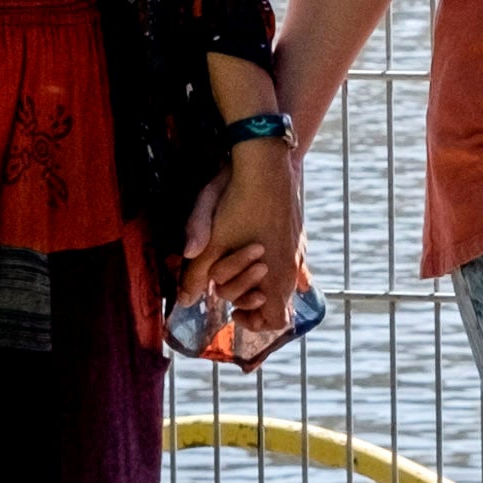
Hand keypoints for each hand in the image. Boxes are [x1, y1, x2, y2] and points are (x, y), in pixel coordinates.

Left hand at [181, 135, 309, 360]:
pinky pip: (289, 258)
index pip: (276, 322)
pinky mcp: (297, 231)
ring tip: (238, 263)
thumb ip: (196, 272)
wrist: (266, 159)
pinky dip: (273, 261)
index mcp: (276, 275)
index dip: (255, 323)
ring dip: (259, 279)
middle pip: (278, 302)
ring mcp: (297, 247)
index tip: (234, 309)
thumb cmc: (238, 199)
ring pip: (283, 280)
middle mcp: (292, 265)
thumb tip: (185, 299)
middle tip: (226, 283)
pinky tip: (257, 248)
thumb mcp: (211, 237)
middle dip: (249, 297)